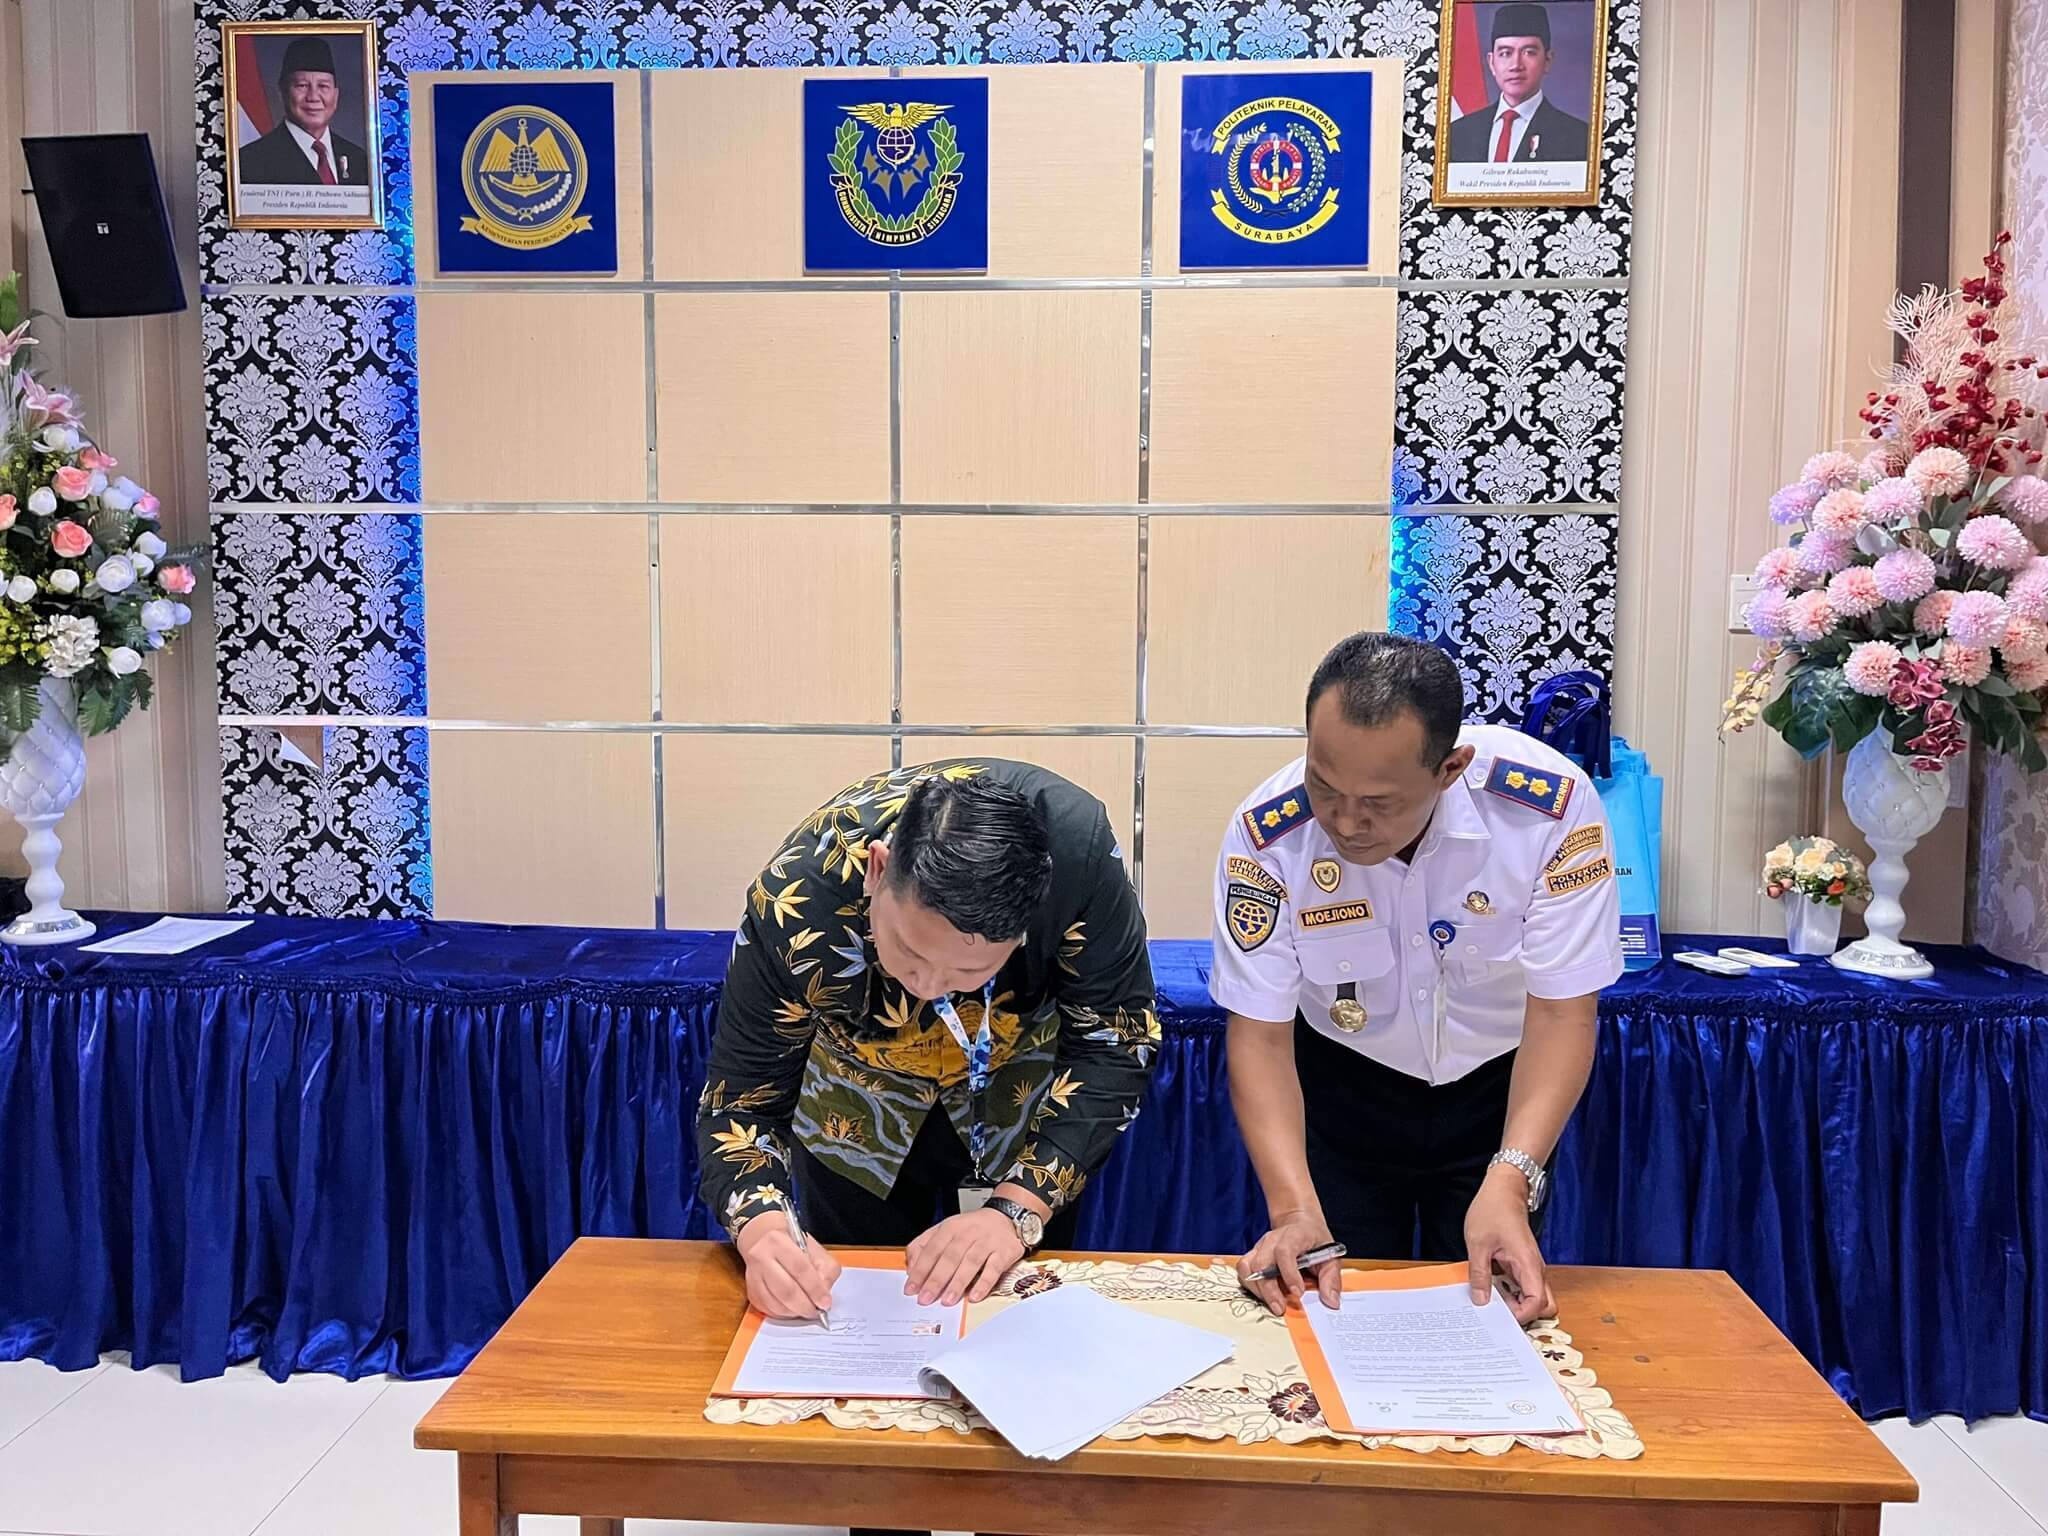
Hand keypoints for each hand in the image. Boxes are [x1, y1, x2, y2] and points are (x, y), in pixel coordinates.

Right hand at [735, 1211, 842, 1320]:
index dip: (815, 1289)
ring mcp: (753, 1276)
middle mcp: (761, 1257)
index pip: (800, 1269)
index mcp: (778, 1241)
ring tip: (806, 1309)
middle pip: (786, 1290)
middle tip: (816, 1311)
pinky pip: (768, 1310)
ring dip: (795, 1312)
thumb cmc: (793, 1246)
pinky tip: (793, 1309)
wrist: (764, 1241)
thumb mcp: (815, 1250)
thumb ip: (825, 1270)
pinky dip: (784, 1314)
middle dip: (805, 1306)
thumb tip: (823, 1295)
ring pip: (776, 1304)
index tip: (825, 1302)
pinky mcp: (751, 1291)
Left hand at [904, 1209, 1024, 1305]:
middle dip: (936, 1280)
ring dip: (958, 1283)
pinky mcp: (1004, 1252)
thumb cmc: (971, 1229)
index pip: (931, 1250)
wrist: (1005, 1218)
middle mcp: (968, 1233)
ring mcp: (987, 1242)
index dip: (920, 1270)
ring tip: (948, 1300)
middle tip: (926, 1298)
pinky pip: (994, 1269)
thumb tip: (912, 1269)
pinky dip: (984, 1283)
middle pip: (949, 1257)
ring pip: (970, 1262)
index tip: (911, 1288)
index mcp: (950, 1228)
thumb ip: (924, 1246)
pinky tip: (975, 1296)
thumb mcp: (944, 1230)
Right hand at [1237, 1209, 1339, 1315]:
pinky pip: (1243, 1270)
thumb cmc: (1314, 1241)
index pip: (1285, 1251)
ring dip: (1257, 1289)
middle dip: (1269, 1289)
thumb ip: (1331, 1279)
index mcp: (1295, 1235)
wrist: (1300, 1223)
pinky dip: (1251, 1286)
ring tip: (1272, 1303)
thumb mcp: (1331, 1256)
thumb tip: (1331, 1302)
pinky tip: (1264, 1295)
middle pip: (1262, 1262)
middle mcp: (1273, 1239)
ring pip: (1247, 1267)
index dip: (1289, 1273)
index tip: (1298, 1292)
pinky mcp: (1252, 1255)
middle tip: (1280, 1308)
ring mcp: (1260, 1246)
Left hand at [1464, 1167, 1553, 1324]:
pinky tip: (1491, 1289)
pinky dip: (1511, 1293)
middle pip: (1544, 1306)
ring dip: (1516, 1304)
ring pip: (1534, 1298)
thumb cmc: (1493, 1210)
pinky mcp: (1523, 1265)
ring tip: (1490, 1301)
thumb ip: (1479, 1275)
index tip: (1500, 1316)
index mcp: (1528, 1264)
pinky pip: (1523, 1287)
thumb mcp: (1478, 1244)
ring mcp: (1530, 1267)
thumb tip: (1481, 1301)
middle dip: (1525, 1315)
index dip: (1521, 1315)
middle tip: (1498, 1313)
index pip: (1538, 1303)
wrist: (1504, 1189)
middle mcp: (1535, 1269)